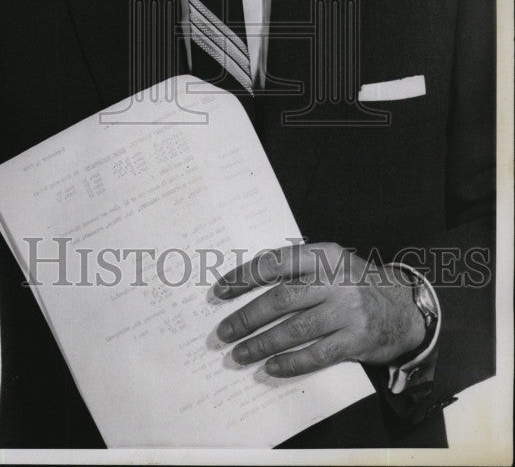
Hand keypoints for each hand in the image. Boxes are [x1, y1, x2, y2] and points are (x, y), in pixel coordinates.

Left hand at [214, 242, 425, 376]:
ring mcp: (347, 311)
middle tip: (224, 332)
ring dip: (262, 344)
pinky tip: (271, 367)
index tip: (220, 292)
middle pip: (280, 299)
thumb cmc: (354, 283)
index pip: (274, 263)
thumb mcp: (330, 262)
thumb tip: (247, 283)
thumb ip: (297, 268)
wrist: (404, 307)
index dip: (244, 278)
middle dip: (247, 318)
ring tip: (240, 353)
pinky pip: (316, 355)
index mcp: (323, 255)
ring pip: (295, 330)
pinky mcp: (357, 340)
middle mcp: (334, 280)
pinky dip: (290, 363)